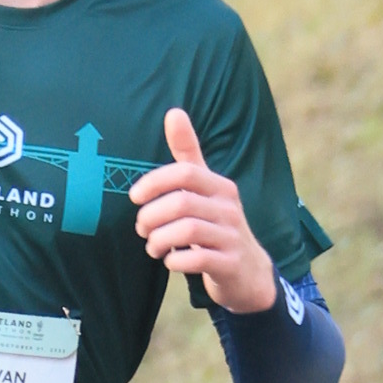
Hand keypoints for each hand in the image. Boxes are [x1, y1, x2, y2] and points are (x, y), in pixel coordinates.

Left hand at [130, 109, 276, 314]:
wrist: (248, 271)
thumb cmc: (216, 223)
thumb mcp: (205, 188)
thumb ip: (187, 154)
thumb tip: (174, 112)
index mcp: (220, 186)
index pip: (185, 173)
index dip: (154, 182)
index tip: (135, 197)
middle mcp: (229, 207)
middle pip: (182, 203)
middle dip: (151, 217)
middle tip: (141, 228)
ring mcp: (231, 236)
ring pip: (188, 230)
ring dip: (159, 240)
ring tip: (152, 247)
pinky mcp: (230, 263)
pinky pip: (198, 259)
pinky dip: (176, 261)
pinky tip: (170, 261)